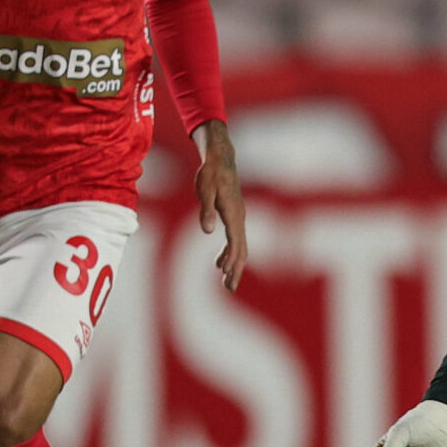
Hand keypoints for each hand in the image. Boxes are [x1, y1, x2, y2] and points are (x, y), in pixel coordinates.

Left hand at [192, 119, 247, 291]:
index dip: (232, 259)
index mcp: (233, 214)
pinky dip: (230, 253)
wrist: (220, 159)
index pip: (235, 242)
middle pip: (241, 249)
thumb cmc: (210, 174)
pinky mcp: (234, 216)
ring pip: (240, 246)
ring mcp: (238, 217)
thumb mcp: (204, 191)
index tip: (226, 274)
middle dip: (236, 269)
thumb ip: (206, 211)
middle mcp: (239, 218)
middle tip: (230, 288)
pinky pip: (236, 240)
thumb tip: (207, 231)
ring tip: (226, 281)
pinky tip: (220, 263)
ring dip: (234, 264)